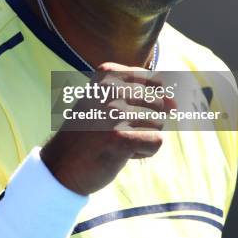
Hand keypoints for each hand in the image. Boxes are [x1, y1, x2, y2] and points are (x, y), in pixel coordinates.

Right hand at [41, 62, 175, 194]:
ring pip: (159, 124)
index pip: (154, 83)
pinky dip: (142, 152)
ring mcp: (115, 113)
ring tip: (114, 141)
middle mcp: (110, 88)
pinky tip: (119, 153)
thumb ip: (147, 96)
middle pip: (159, 104)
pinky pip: (156, 142)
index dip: (143, 104)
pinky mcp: (121, 138)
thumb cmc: (91, 131)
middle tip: (114, 129)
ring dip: (141, 138)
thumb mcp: (113, 102)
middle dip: (144, 122)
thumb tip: (176, 104)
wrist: (61, 164)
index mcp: (108, 73)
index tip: (117, 112)